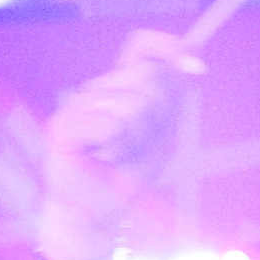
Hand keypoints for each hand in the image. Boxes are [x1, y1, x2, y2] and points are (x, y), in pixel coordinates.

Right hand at [40, 30, 198, 257]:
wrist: (94, 213)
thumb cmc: (124, 175)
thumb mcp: (162, 132)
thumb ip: (174, 96)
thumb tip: (195, 66)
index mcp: (119, 87)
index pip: (142, 46)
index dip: (170, 48)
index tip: (194, 70)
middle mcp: (97, 90)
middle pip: (149, 77)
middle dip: (157, 116)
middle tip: (137, 144)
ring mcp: (78, 105)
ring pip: (133, 105)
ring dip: (137, 139)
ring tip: (117, 155)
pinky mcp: (64, 124)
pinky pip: (112, 127)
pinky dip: (117, 148)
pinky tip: (102, 158)